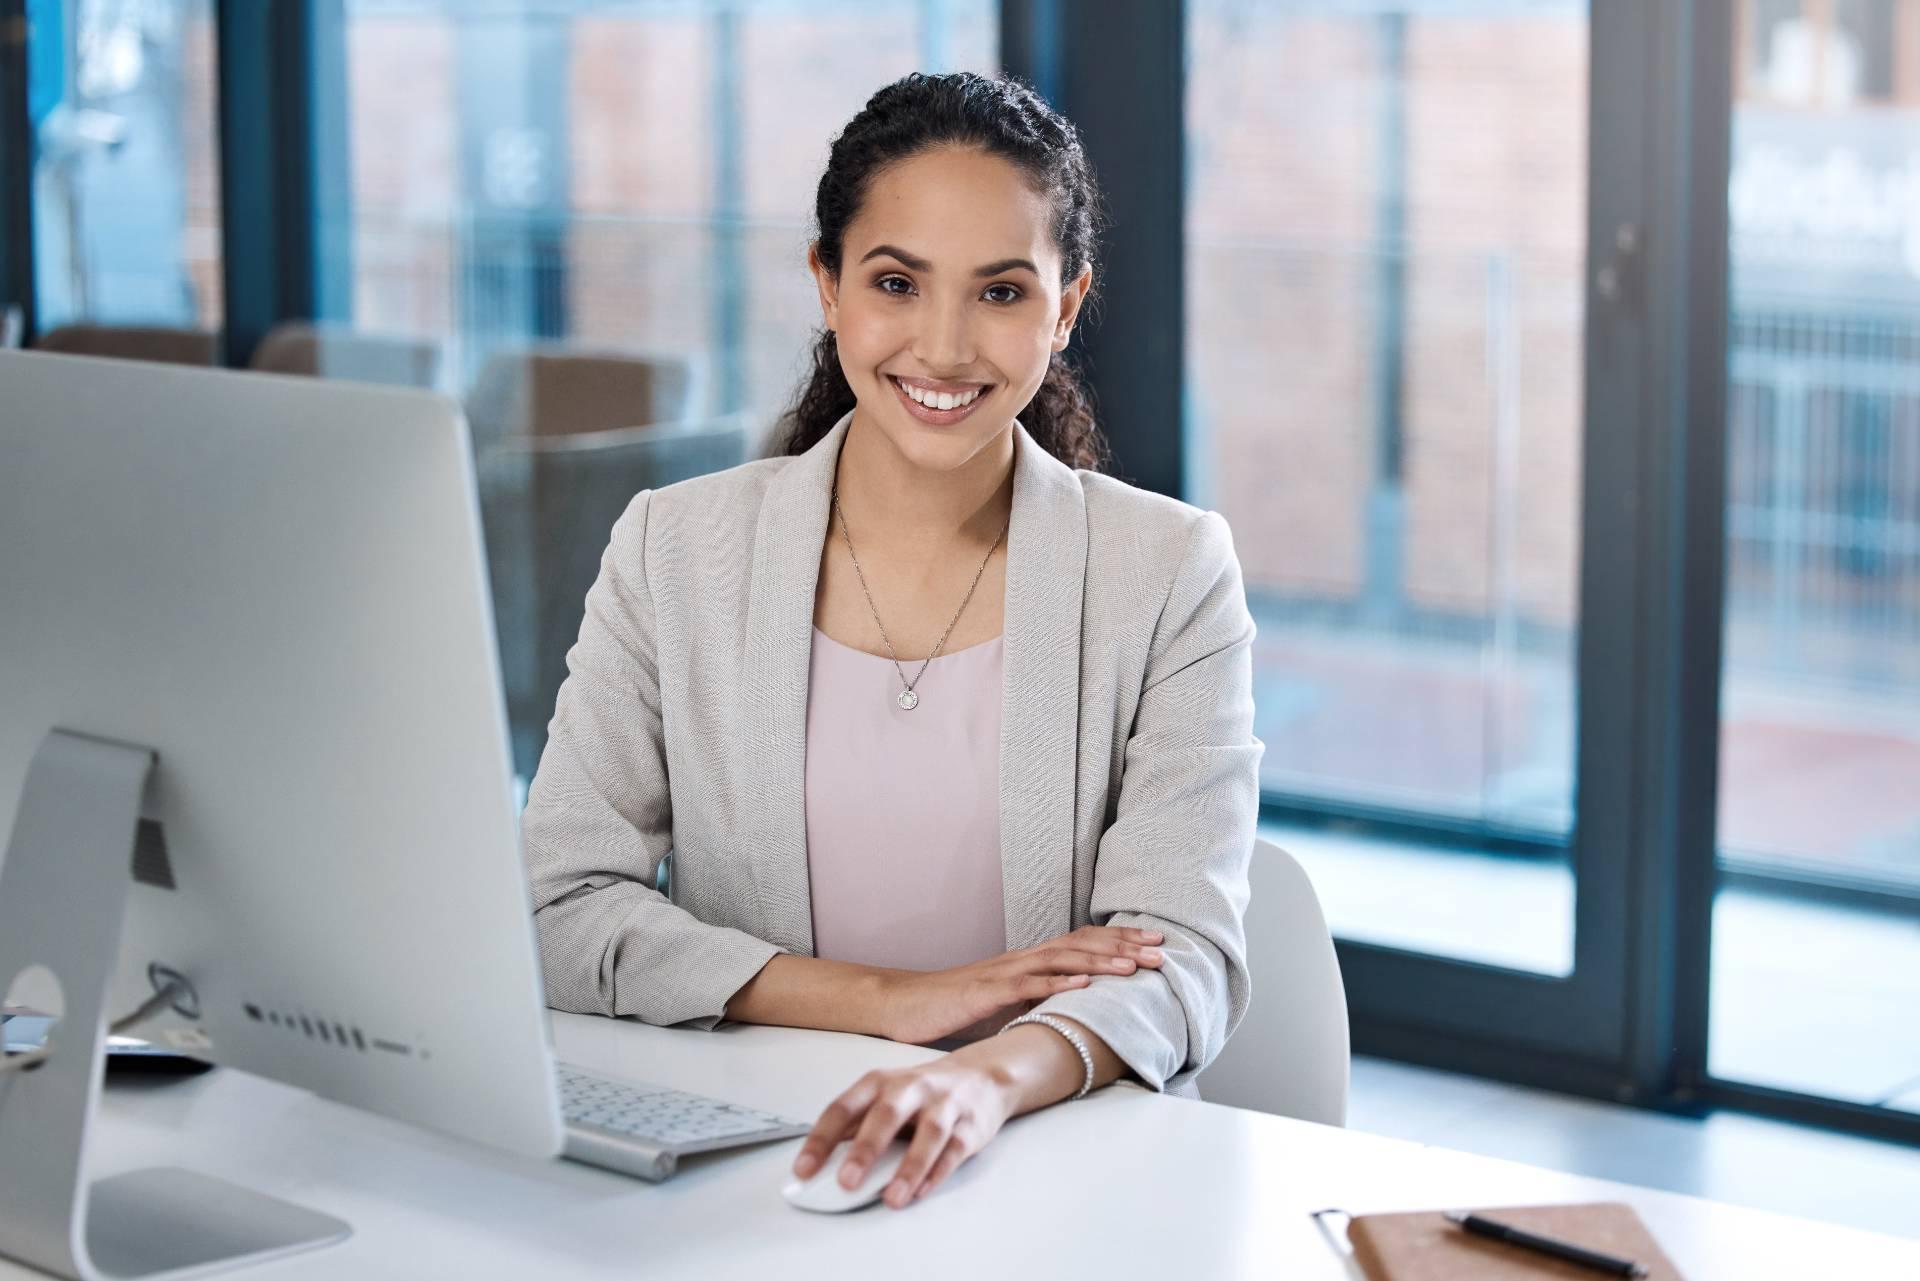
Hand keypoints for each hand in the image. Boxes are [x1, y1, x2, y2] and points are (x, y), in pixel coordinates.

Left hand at [790, 1053, 1015, 1209]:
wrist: (980, 1076)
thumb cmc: (921, 1093)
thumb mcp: (884, 1097)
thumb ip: (856, 1125)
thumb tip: (822, 1162)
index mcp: (879, 1082)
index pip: (843, 1108)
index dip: (821, 1139)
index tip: (804, 1170)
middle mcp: (911, 1088)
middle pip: (886, 1116)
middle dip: (865, 1150)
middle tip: (846, 1182)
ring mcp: (943, 1105)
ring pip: (929, 1135)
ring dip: (909, 1168)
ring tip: (892, 1199)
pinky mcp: (970, 1126)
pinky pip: (954, 1150)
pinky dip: (937, 1173)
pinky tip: (921, 1191)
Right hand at [875, 924, 1165, 1044]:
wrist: (903, 1005)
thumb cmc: (952, 1008)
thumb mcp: (1003, 1005)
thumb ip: (1035, 1004)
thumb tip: (1071, 1014)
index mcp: (1027, 963)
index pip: (1081, 945)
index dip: (1119, 943)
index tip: (1155, 944)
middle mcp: (1021, 960)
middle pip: (1080, 945)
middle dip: (1124, 946)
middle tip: (1163, 949)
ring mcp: (1004, 973)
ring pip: (1060, 960)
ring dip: (1101, 962)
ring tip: (1135, 966)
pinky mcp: (987, 992)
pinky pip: (1026, 986)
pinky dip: (1057, 983)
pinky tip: (1083, 985)